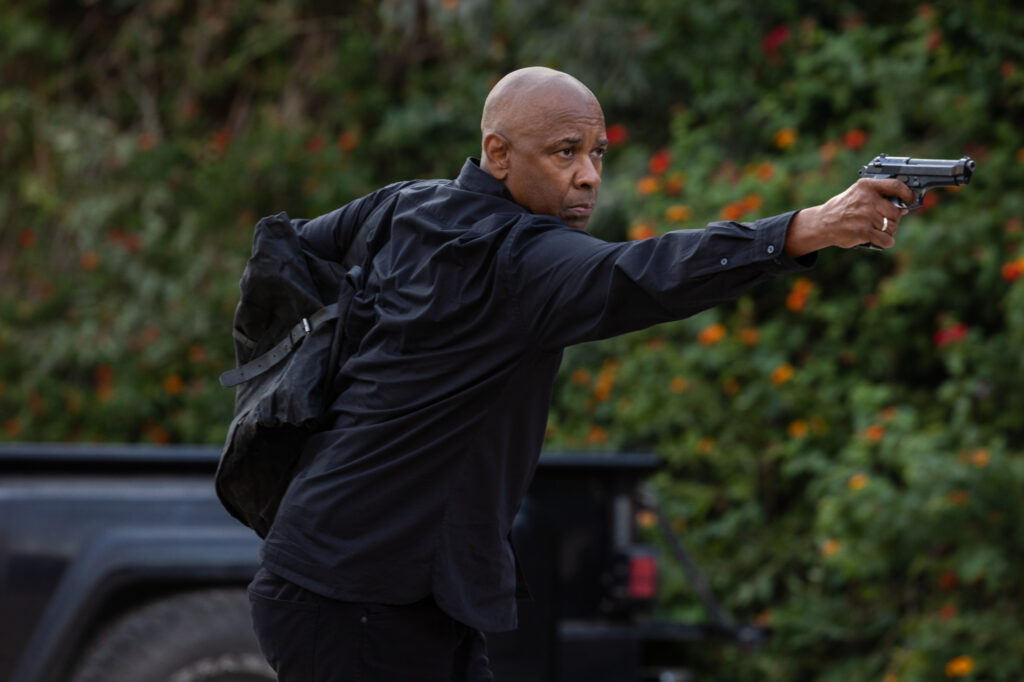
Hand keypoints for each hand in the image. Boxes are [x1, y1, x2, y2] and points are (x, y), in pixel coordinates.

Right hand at [785, 178, 914, 256]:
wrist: (823, 222)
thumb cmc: (844, 208)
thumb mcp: (859, 194)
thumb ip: (880, 198)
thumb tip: (905, 208)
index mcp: (867, 186)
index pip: (896, 186)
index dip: (907, 194)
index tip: (910, 200)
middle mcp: (867, 199)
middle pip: (896, 211)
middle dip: (894, 219)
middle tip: (886, 221)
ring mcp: (865, 216)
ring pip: (892, 227)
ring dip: (888, 231)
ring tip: (878, 230)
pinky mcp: (863, 231)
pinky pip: (885, 239)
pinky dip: (886, 242)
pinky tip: (881, 240)